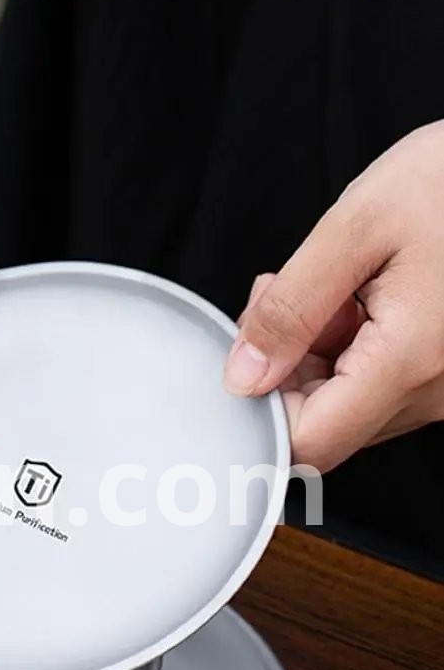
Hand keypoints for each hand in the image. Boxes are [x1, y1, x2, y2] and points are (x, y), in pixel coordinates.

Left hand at [224, 121, 443, 471]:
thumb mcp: (356, 227)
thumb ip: (291, 310)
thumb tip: (244, 377)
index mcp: (411, 361)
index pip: (310, 442)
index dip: (263, 411)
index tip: (247, 358)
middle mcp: (437, 390)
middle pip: (327, 425)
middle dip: (285, 371)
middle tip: (283, 298)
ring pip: (351, 404)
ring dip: (318, 356)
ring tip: (331, 287)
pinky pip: (382, 384)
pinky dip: (352, 349)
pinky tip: (358, 297)